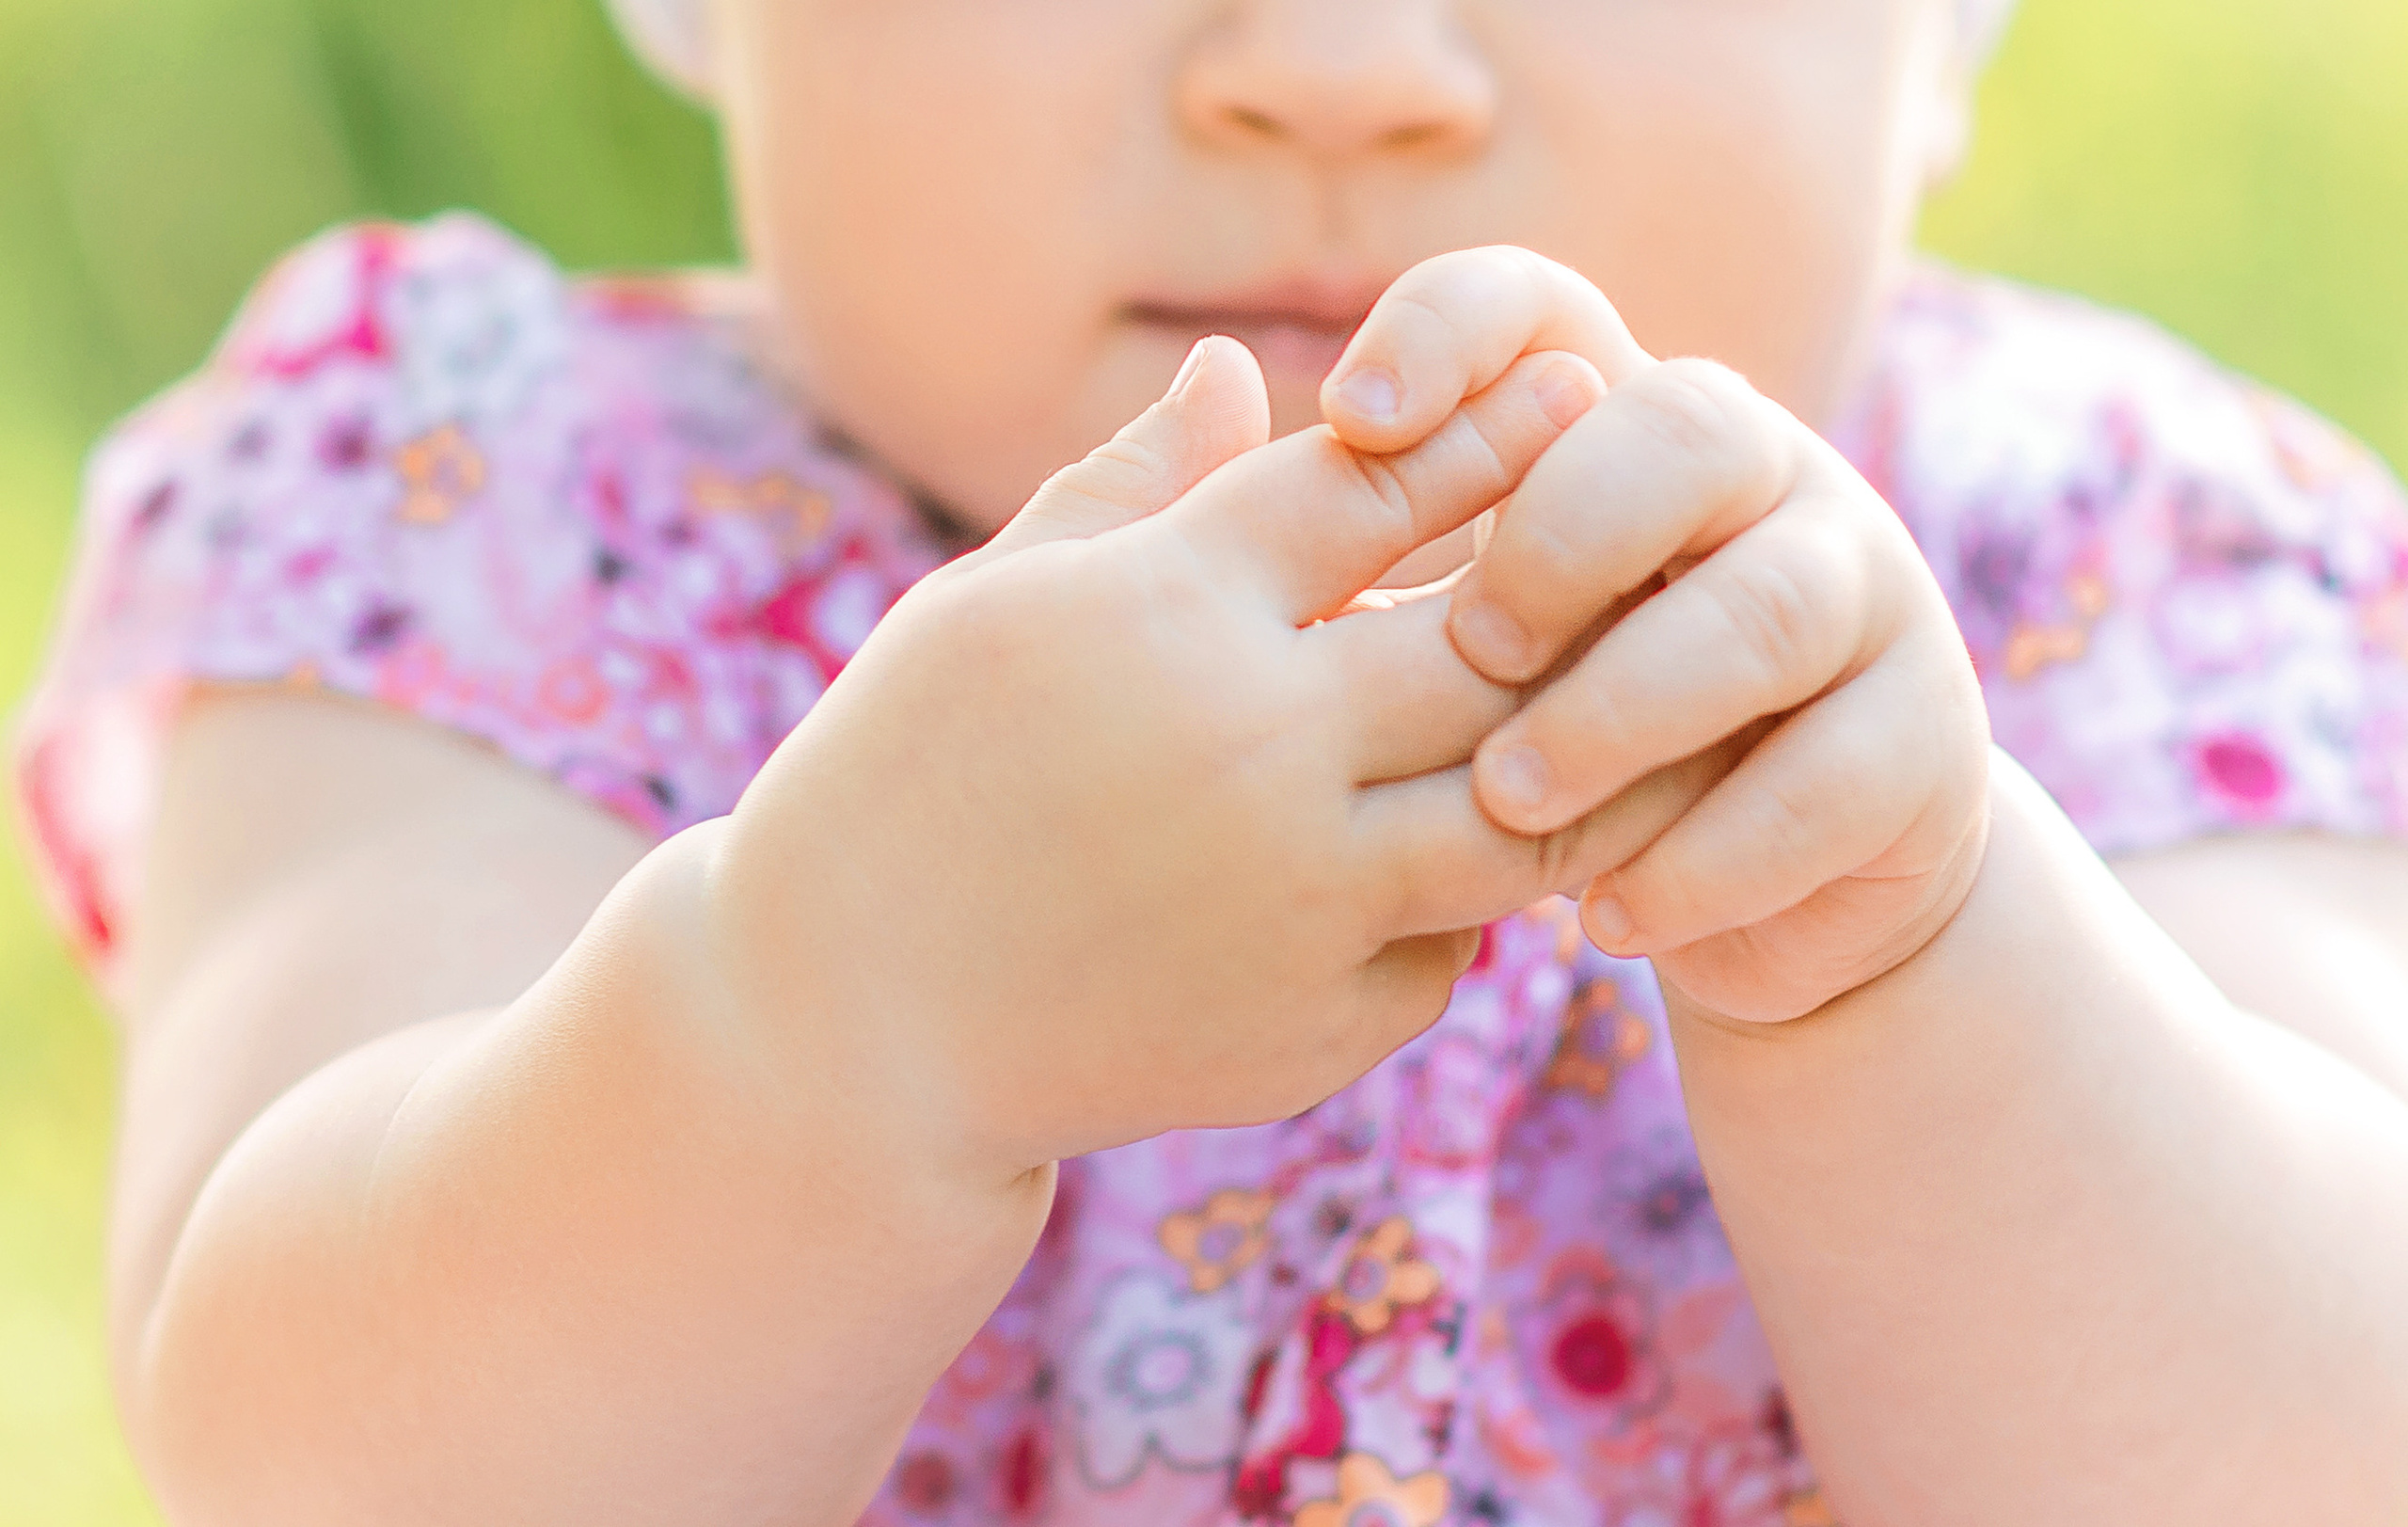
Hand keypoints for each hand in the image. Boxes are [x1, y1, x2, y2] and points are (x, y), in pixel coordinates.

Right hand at [712, 335, 1677, 1173]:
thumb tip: (1246, 371)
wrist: (851, 1028)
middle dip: (1578, 572)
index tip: (1569, 389)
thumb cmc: (903, 778)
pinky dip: (1462, 891)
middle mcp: (1256, 751)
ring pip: (1522, 807)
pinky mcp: (1318, 1027)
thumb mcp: (988, 604)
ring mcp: (1300, 904)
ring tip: (1595, 701)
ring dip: (1569, 747)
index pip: (1377, 486)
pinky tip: (1455, 852)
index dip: (1485, 431)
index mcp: (1165, 613)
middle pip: (1491, 635)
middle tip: (1636, 532)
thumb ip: (1135, 487)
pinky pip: (1454, 943)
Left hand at [1326, 248, 1993, 1023]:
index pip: (1545, 309)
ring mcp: (1861, 602)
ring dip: (1626, 711)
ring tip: (1507, 803)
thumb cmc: (1548, 737)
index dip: (1451, 335)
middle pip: (1694, 424)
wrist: (1749, 891)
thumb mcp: (1446, 641)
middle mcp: (1760, 481)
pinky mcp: (1921, 745)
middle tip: (1460, 642)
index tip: (1343, 418)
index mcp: (1619, 426)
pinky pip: (1829, 786)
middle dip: (1565, 532)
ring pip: (1769, 612)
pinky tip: (1605, 916)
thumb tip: (1208, 383)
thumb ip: (1342, 535)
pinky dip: (1707, 861)